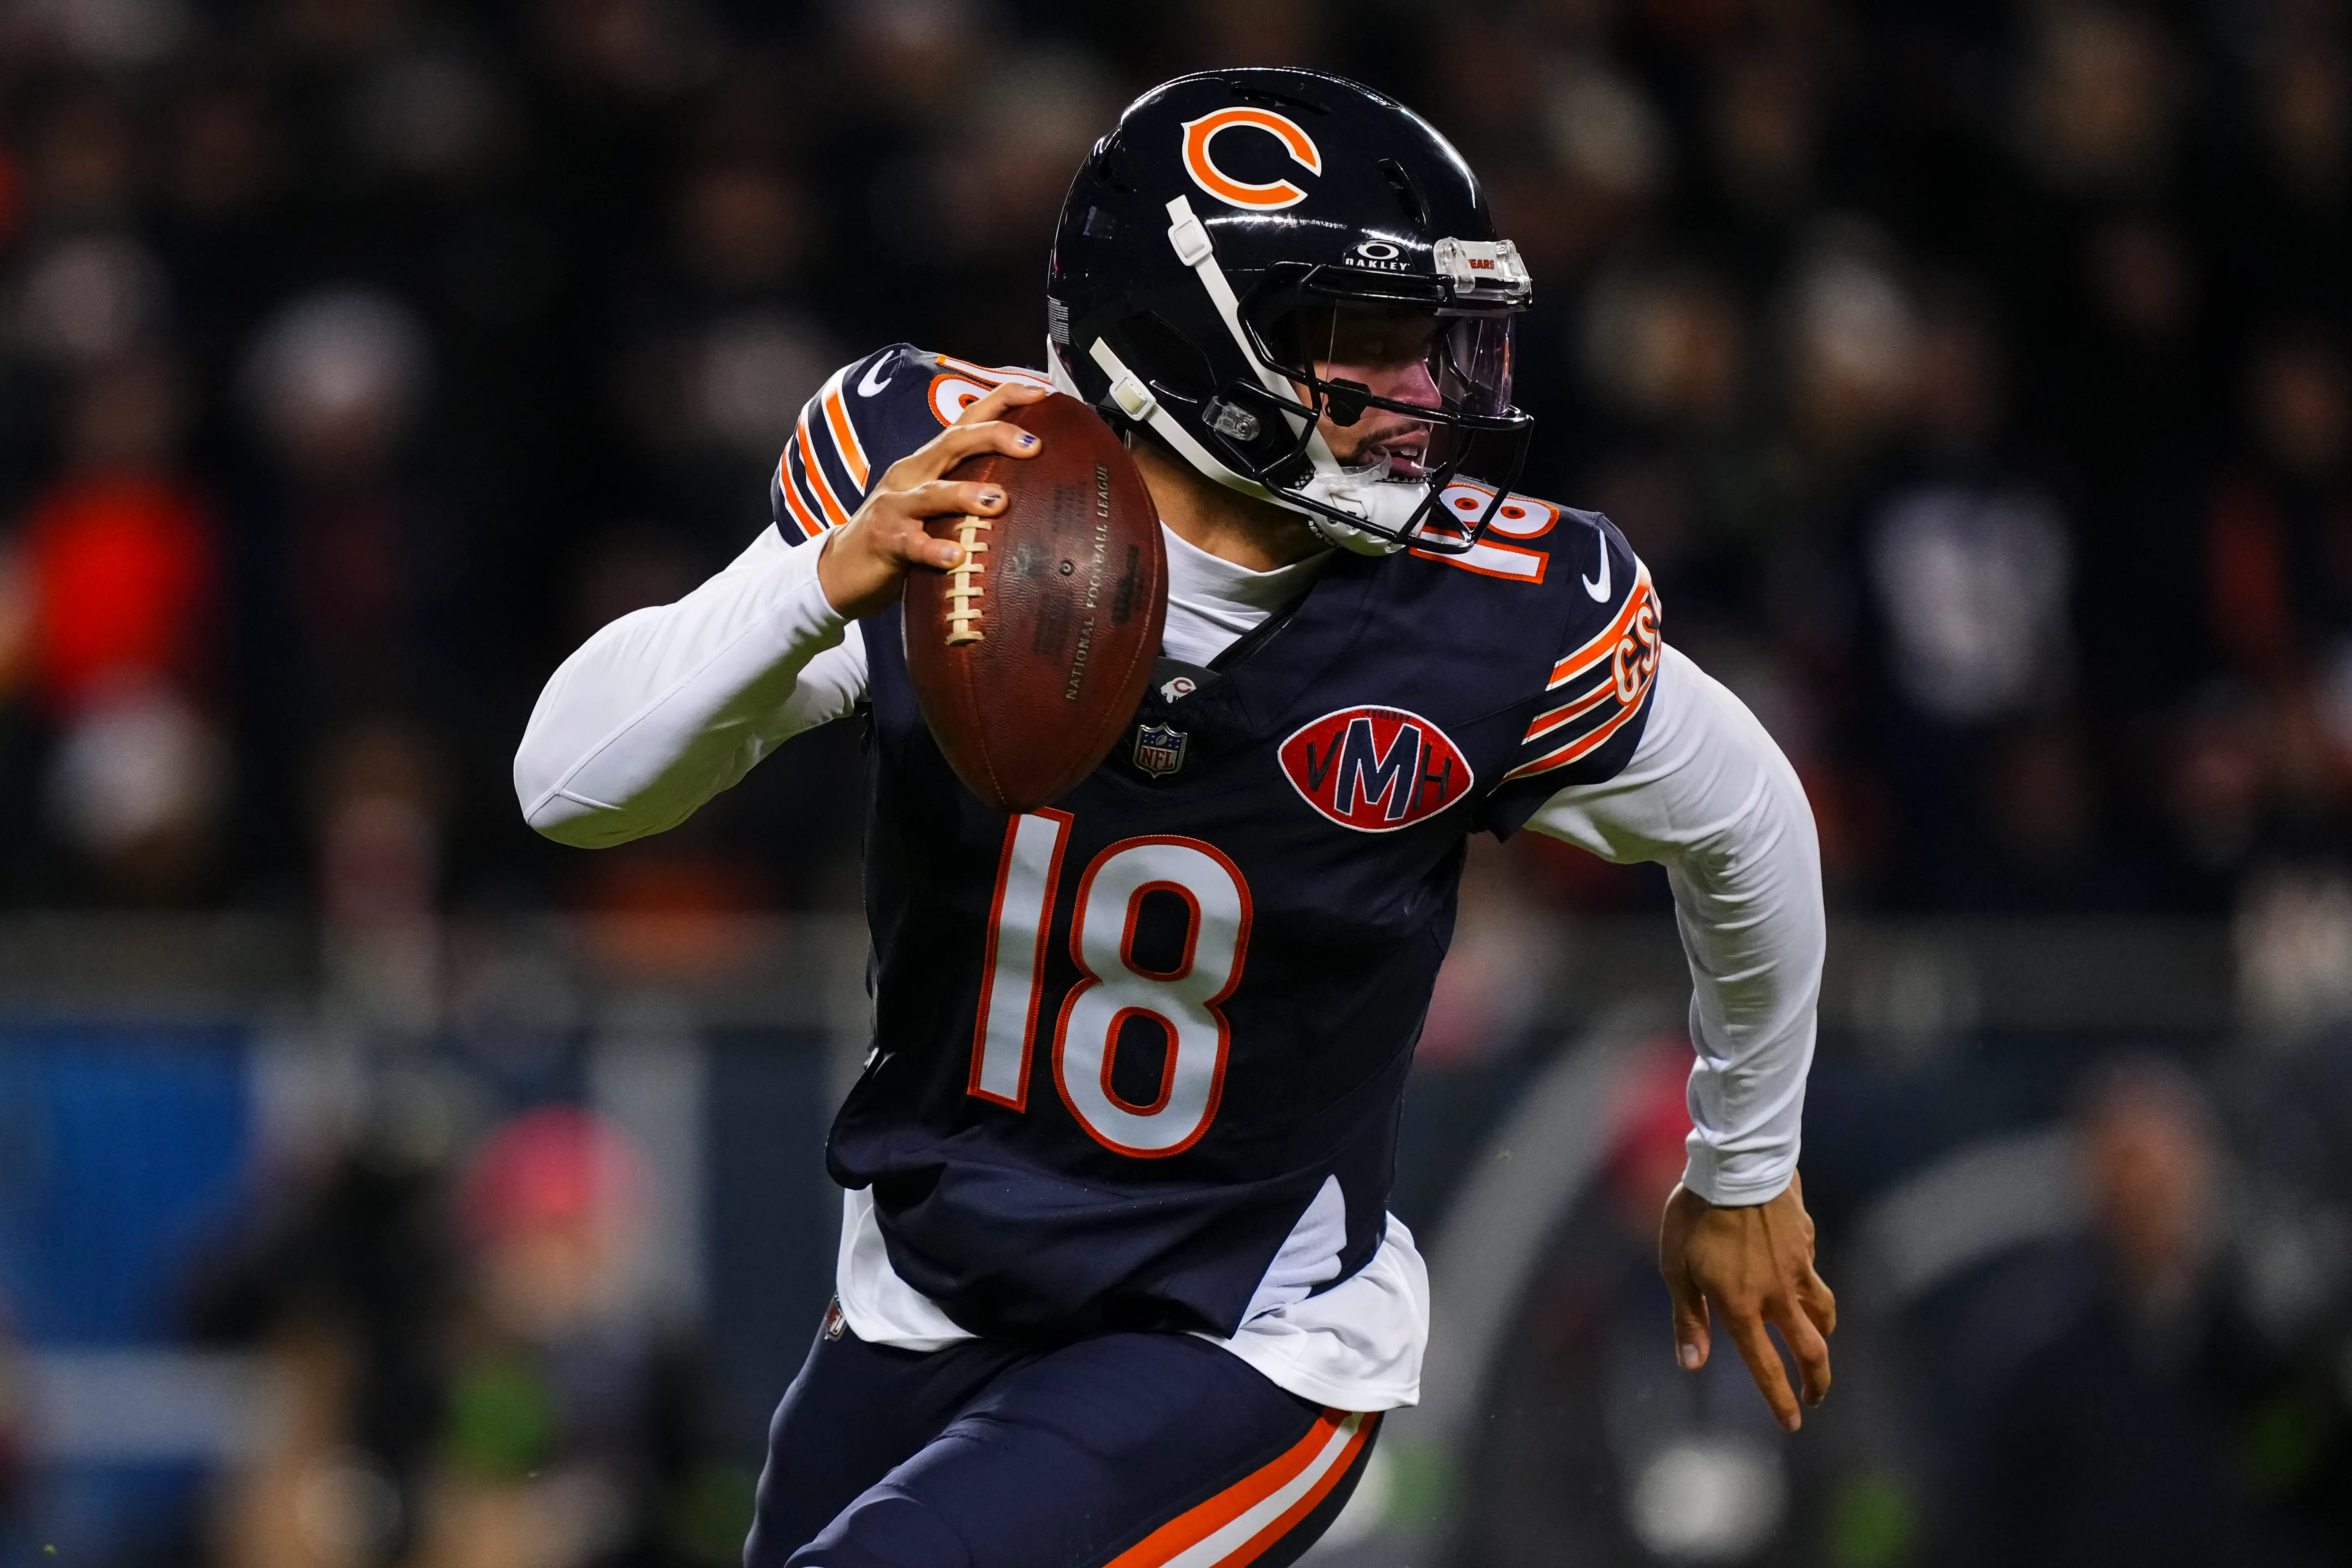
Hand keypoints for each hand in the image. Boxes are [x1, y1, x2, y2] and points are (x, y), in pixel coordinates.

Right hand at [816, 381, 1049, 618]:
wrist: (842, 566)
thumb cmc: (900, 534)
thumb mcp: (936, 505)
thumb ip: (970, 492)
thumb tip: (1026, 489)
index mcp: (928, 462)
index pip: (967, 419)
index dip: (1003, 400)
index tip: (1041, 392)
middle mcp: (912, 474)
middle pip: (954, 442)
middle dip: (995, 436)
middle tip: (1033, 445)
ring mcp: (896, 506)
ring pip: (933, 492)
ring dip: (966, 493)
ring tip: (999, 501)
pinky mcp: (885, 540)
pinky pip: (912, 544)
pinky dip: (934, 549)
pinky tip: (956, 557)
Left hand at [1658, 1172, 1836, 1430]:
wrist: (1737, 1165)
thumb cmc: (1695, 1215)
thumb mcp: (1675, 1267)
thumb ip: (1687, 1318)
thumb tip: (1692, 1364)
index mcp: (1741, 1306)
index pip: (1765, 1366)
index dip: (1780, 1399)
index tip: (1793, 1423)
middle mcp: (1776, 1295)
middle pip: (1812, 1350)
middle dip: (1817, 1380)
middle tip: (1816, 1397)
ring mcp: (1797, 1269)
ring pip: (1824, 1314)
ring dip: (1823, 1336)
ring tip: (1818, 1343)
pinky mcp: (1806, 1243)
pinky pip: (1813, 1271)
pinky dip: (1810, 1283)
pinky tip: (1797, 1275)